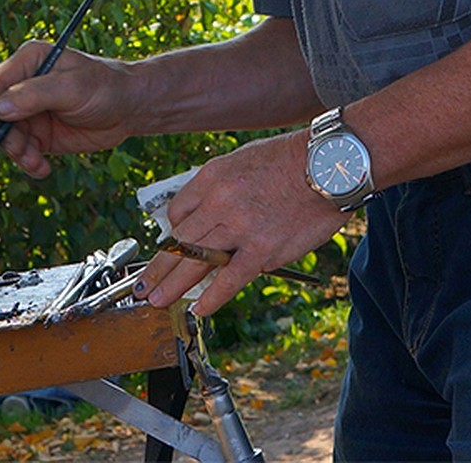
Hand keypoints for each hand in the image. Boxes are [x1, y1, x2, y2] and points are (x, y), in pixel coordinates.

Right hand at [0, 39, 140, 177]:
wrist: (130, 108)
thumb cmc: (105, 86)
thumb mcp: (72, 87)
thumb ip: (35, 95)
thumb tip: (1, 108)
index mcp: (29, 62)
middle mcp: (25, 86)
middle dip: (6, 137)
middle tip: (22, 152)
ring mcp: (31, 111)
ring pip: (8, 137)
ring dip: (18, 153)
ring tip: (37, 163)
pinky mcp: (40, 133)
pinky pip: (24, 151)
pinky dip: (28, 162)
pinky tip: (41, 169)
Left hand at [133, 132, 347, 316]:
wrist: (328, 166)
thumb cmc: (288, 160)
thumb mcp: (240, 161)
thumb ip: (219, 188)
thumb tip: (204, 215)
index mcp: (211, 177)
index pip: (178, 212)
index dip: (172, 234)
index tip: (171, 248)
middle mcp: (218, 202)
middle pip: (180, 241)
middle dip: (158, 267)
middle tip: (142, 285)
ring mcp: (239, 228)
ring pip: (196, 261)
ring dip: (173, 285)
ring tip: (156, 300)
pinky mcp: (263, 250)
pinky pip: (230, 278)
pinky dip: (212, 297)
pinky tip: (198, 309)